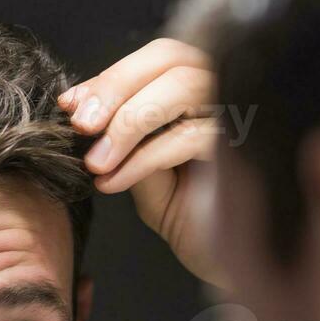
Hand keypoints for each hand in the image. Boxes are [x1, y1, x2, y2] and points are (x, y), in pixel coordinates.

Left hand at [60, 38, 226, 287]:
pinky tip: (114, 183)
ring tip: (97, 162)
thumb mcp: (145, 170)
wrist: (222, 263)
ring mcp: (245, 117)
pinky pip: (189, 136)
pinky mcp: (248, 150)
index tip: (70, 105)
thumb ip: (123, 136)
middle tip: (81, 125)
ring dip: (128, 121)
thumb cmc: (189, 215)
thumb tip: (80, 104)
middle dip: (117, 87)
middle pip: (172, 57)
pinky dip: (143, 158)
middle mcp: (230, 92)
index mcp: (204, 91)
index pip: (158, 58)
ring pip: (183, 86)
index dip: (112, 77)